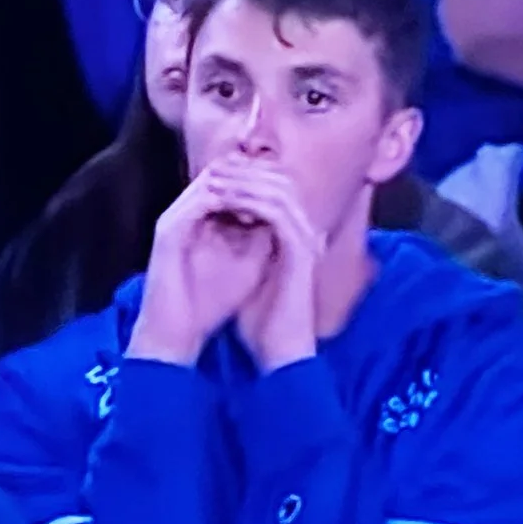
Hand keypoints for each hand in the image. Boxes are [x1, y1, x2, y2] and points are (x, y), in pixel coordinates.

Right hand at [130, 170, 275, 364]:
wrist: (176, 335)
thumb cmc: (208, 305)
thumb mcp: (246, 265)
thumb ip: (261, 238)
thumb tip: (287, 218)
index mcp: (197, 218)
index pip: (229, 181)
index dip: (261, 182)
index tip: (292, 192)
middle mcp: (182, 212)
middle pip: (220, 172)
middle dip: (256, 177)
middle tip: (288, 185)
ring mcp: (172, 218)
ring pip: (211, 181)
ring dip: (245, 187)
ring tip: (276, 196)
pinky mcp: (168, 231)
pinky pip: (201, 202)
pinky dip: (230, 203)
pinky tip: (256, 215)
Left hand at [207, 158, 323, 372]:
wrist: (280, 356)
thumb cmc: (264, 326)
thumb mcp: (249, 280)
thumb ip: (244, 253)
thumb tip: (222, 234)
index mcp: (298, 242)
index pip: (279, 192)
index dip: (249, 178)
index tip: (215, 177)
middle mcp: (308, 237)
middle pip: (284, 182)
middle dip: (247, 171)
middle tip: (214, 167)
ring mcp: (308, 243)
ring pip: (280, 190)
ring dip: (245, 180)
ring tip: (214, 178)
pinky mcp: (301, 252)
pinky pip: (276, 210)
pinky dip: (249, 199)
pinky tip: (222, 197)